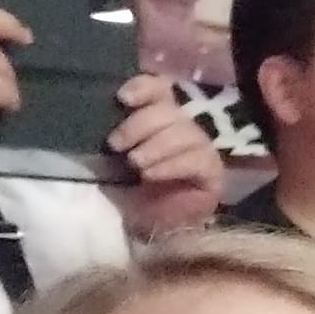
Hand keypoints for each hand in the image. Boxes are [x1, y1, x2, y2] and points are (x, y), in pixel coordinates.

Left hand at [108, 73, 222, 236]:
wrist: (149, 225)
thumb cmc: (130, 188)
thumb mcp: (115, 155)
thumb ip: (116, 132)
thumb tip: (101, 112)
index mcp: (159, 116)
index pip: (159, 88)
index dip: (144, 88)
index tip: (123, 98)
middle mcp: (183, 127)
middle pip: (169, 110)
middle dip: (140, 124)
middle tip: (117, 145)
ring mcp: (201, 148)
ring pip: (184, 132)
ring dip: (156, 146)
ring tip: (136, 164)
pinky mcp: (213, 172)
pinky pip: (196, 159)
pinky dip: (171, 165)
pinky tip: (151, 174)